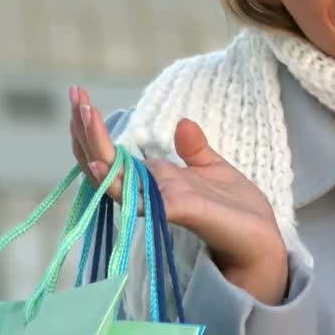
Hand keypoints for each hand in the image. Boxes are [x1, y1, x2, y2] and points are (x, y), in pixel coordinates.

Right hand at [68, 86, 288, 303]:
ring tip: (82, 113)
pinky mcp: (177, 211)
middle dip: (86, 128)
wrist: (262, 241)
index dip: (94, 129)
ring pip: (114, 175)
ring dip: (96, 144)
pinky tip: (100, 164)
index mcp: (158, 180)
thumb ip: (194, 149)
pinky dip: (116, 182)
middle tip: (73, 93)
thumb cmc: (237, 212)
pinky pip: (139, 199)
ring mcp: (159, 202)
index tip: (79, 94)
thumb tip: (182, 122)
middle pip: (105, 160)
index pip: (114, 154)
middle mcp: (151, 191)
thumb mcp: (215, 170)